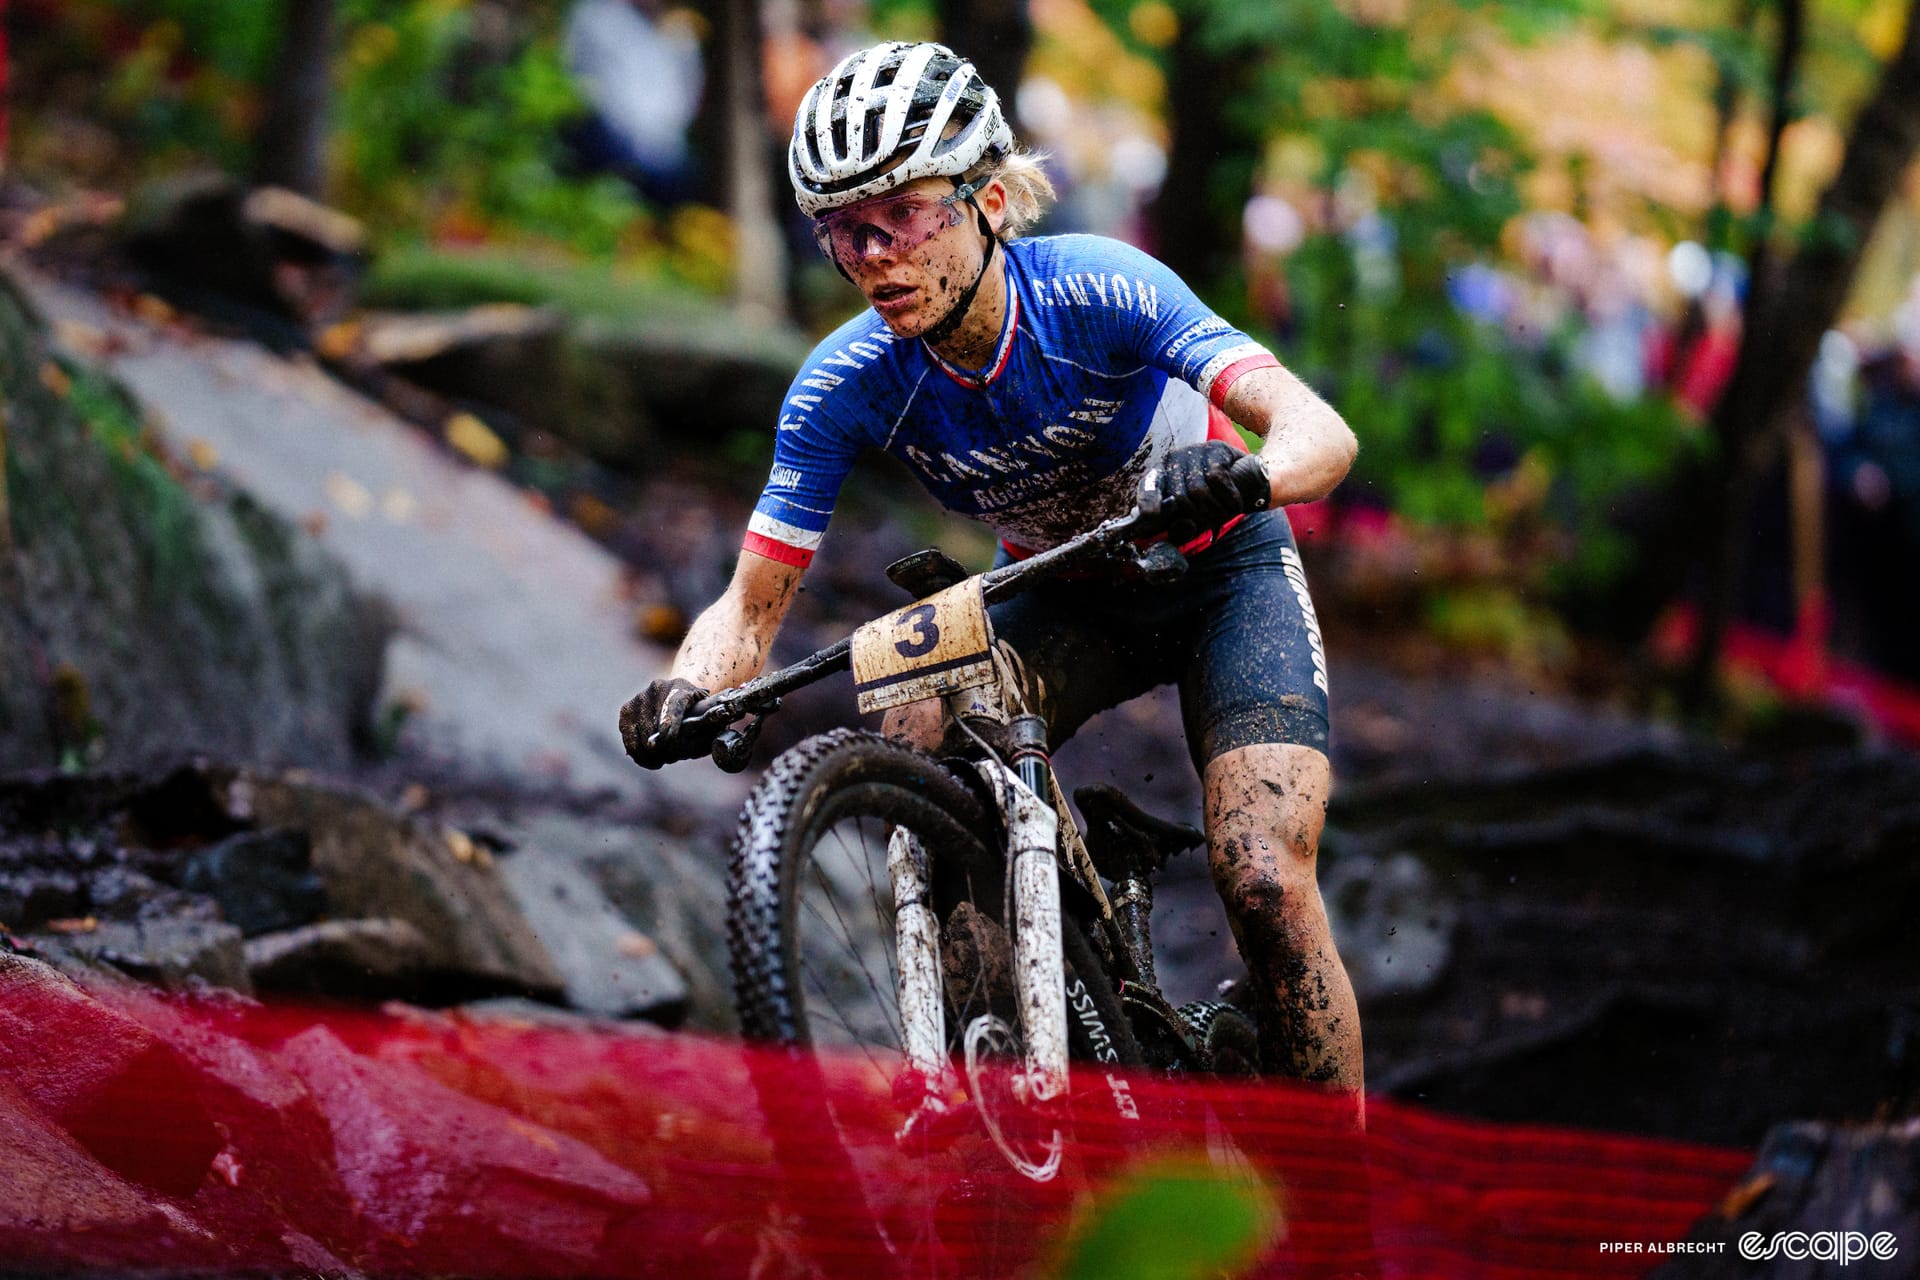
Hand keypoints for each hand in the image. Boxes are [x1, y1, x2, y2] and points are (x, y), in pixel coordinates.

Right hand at [619, 677, 706, 768]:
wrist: (674, 693)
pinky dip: (638, 753)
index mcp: (681, 687)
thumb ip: (709, 723)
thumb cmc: (695, 709)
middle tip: (672, 757)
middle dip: (664, 747)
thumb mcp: (707, 711)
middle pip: (655, 725)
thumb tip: (714, 734)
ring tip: (661, 759)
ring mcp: (640, 697)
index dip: (671, 721)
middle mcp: (657, 688)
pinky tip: (648, 760)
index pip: (674, 704)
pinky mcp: (626, 709)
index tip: (670, 739)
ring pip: (642, 735)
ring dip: (652, 752)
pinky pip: (629, 738)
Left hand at [1138, 442, 1269, 539]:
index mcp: (1161, 475)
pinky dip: (1228, 497)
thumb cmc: (1213, 501)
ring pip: (1198, 490)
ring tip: (1226, 514)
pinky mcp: (1215, 448)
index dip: (1148, 501)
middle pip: (1180, 497)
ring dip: (1215, 510)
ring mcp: (1193, 451)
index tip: (1151, 514)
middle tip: (1214, 522)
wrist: (1249, 478)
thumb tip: (1185, 526)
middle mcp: (1173, 459)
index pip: (1148, 487)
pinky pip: (1217, 478)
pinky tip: (1235, 504)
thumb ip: (1182, 529)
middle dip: (1199, 516)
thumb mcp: (1194, 517)